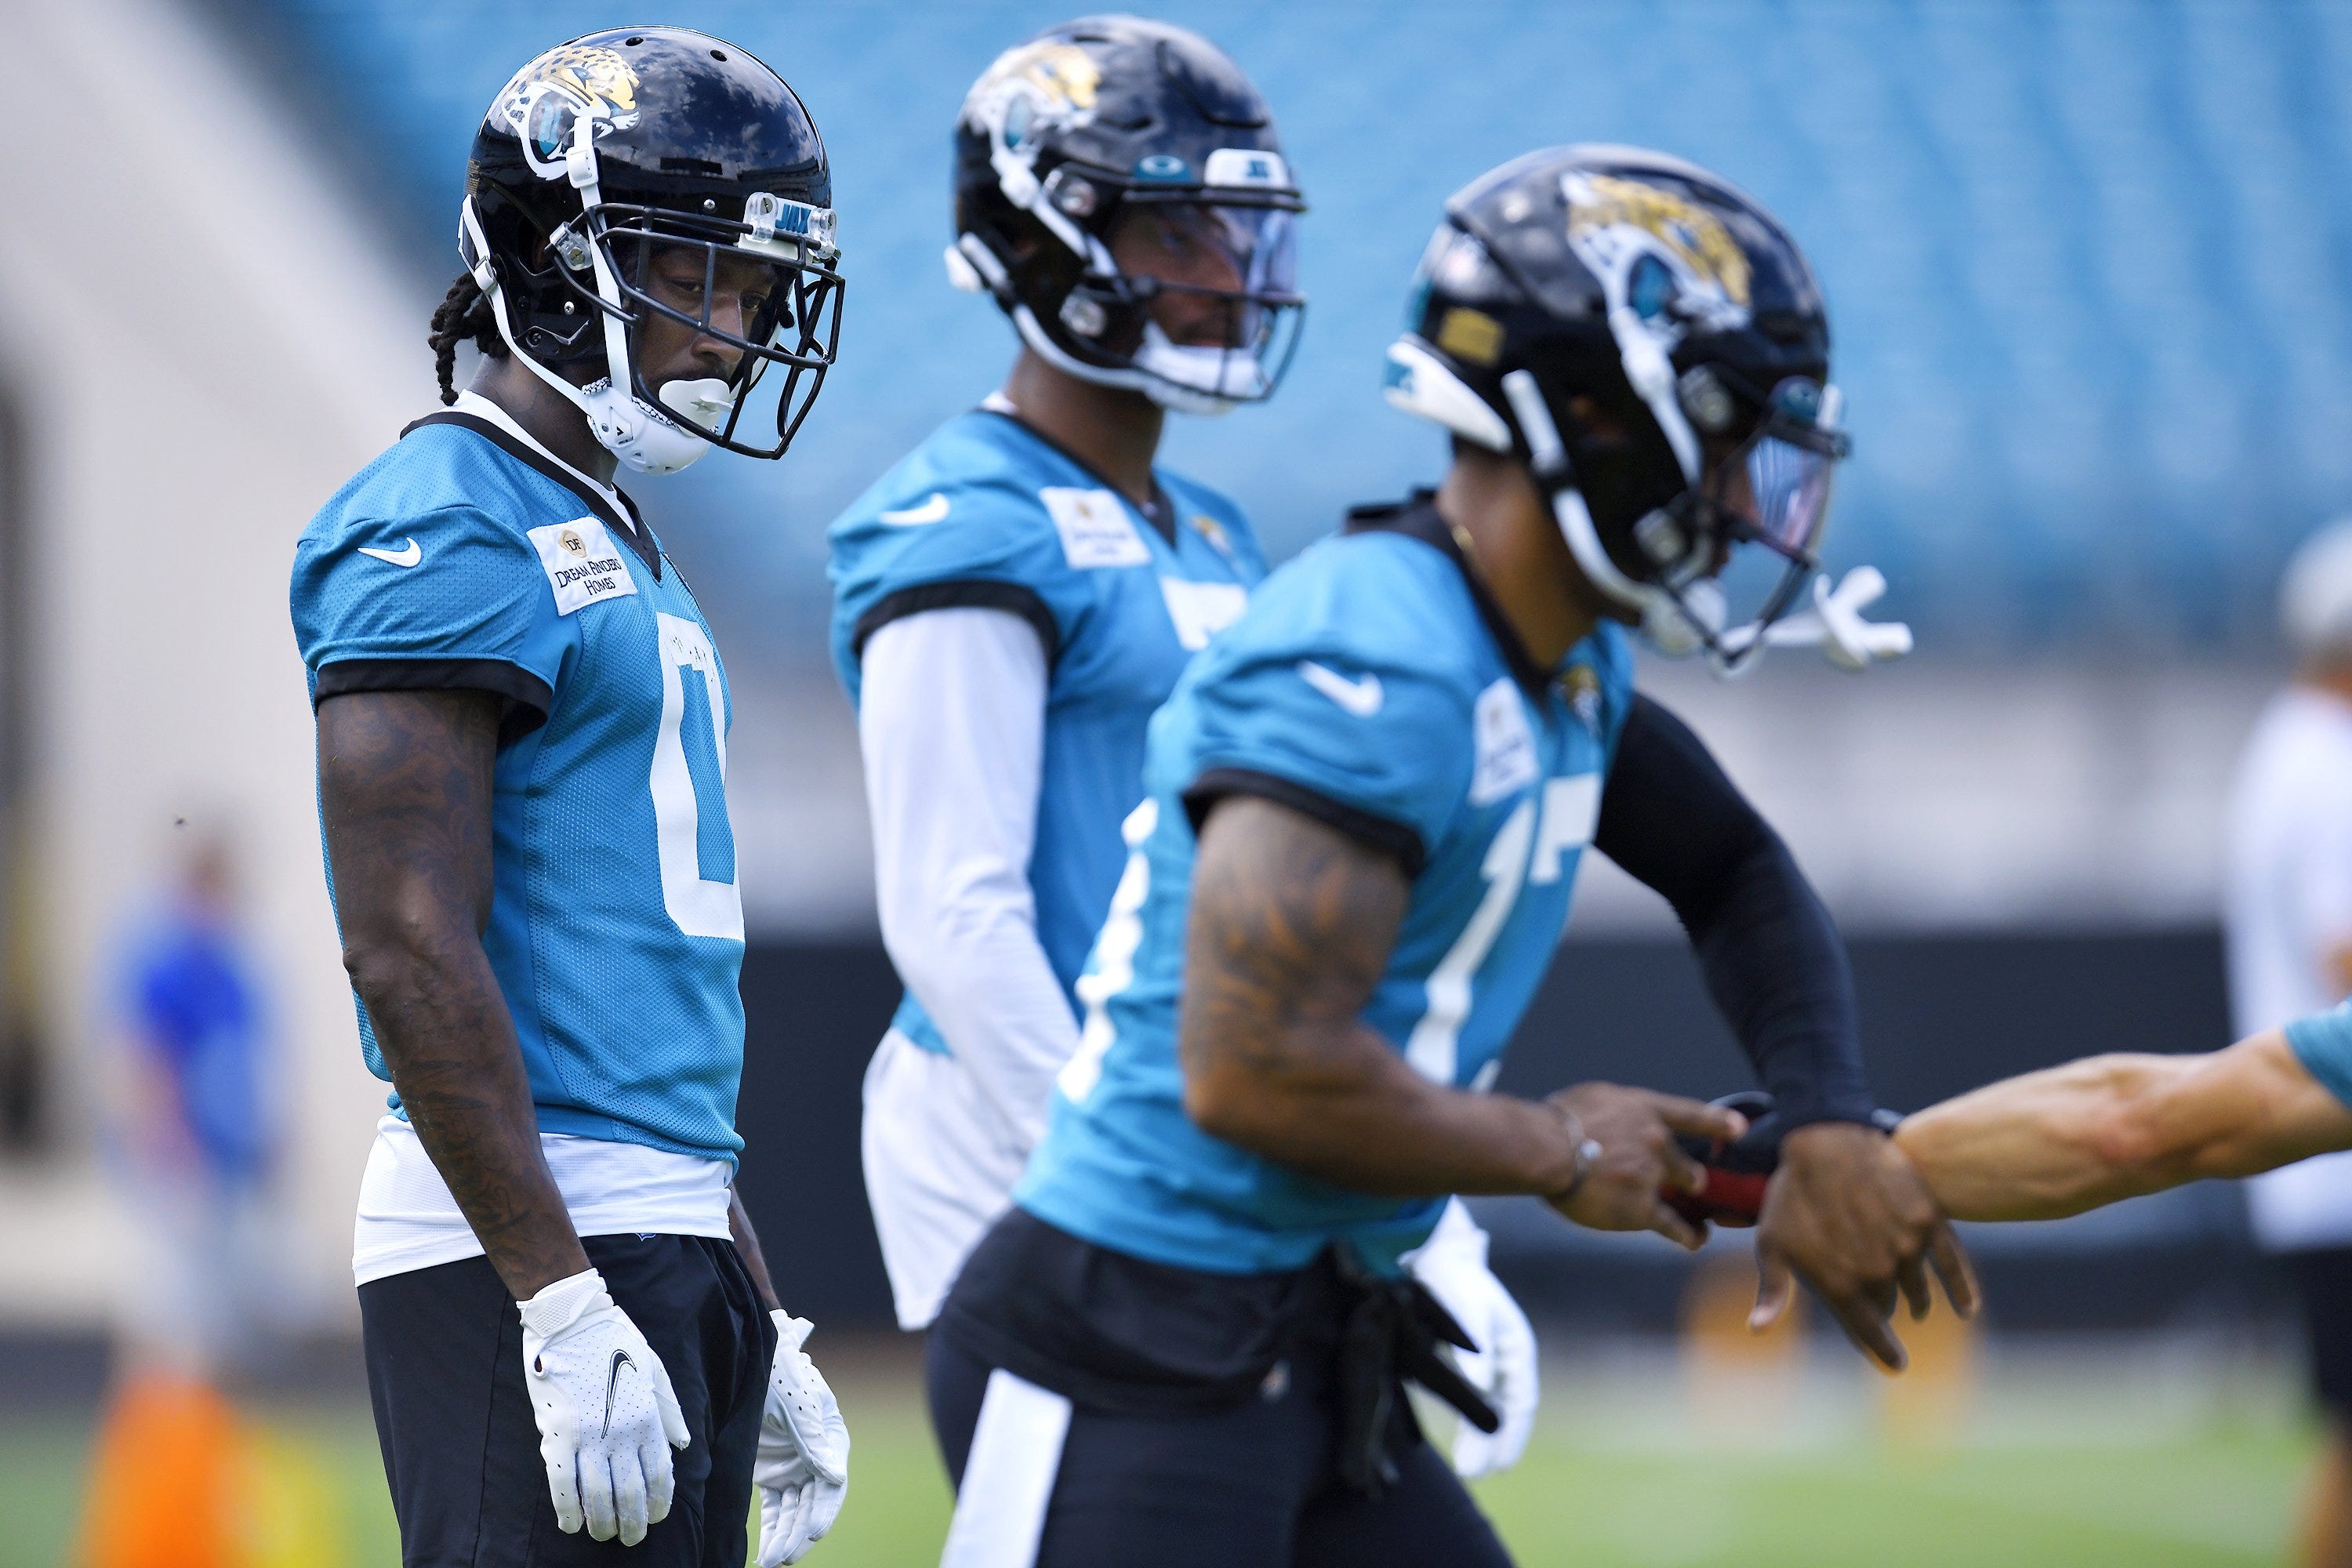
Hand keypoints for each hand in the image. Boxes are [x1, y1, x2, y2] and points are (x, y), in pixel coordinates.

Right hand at [516, 1268, 690, 1544]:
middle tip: (631, 1539)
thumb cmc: (616, 1343)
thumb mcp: (655, 1370)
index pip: (660, 1475)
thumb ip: (670, 1411)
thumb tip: (683, 1444)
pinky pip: (562, 1484)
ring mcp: (588, 1437)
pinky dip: (568, 1509)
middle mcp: (622, 1433)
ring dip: (602, 1522)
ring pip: (598, 1496)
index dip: (659, 1504)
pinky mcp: (558, 1436)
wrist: (572, 1321)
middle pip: (631, 1494)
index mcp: (648, 1418)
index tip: (655, 1519)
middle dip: (632, 1523)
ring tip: (604, 1535)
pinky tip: (572, 1524)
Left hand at [755, 1312, 849, 1565]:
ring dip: (783, 1538)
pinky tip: (764, 1551)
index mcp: (831, 1440)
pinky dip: (770, 1529)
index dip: (823, 1511)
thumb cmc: (780, 1374)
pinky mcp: (771, 1473)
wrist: (748, 1361)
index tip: (813, 1533)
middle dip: (797, 1534)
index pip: (831, 1485)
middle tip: (781, 1559)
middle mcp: (816, 1459)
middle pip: (811, 1505)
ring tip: (769, 1563)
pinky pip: (774, 1508)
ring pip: (792, 1512)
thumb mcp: (797, 1403)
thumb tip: (836, 1479)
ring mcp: (793, 1467)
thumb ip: (813, 1440)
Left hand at [1406, 1201, 1536, 1477]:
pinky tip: (1448, 1433)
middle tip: (1474, 1474)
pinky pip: (1465, 1394)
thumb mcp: (1466, 1311)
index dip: (1511, 1435)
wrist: (1427, 1249)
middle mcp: (1501, 1355)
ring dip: (1478, 1436)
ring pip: (1485, 1405)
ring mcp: (1481, 1356)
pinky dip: (1461, 1416)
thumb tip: (1482, 1391)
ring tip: (1466, 1466)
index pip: (1520, 1401)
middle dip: (1492, 1444)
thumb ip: (1474, 1351)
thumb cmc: (1451, 1276)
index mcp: (1514, 1346)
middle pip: (1503, 1409)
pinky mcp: (1457, 1356)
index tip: (1498, 1466)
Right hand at [1544, 1083, 1747, 1247]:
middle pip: (1686, 1162)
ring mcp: (1653, 1174)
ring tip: (1700, 1221)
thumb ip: (1615, 1112)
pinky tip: (1696, 1239)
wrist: (1547, 1149)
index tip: (1740, 1128)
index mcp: (1643, 1109)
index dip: (1717, 1122)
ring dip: (1689, 1203)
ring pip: (1683, 1193)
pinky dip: (1687, 1234)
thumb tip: (1613, 1122)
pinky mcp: (1643, 1208)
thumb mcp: (1592, 1098)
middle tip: (1692, 1185)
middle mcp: (1656, 1140)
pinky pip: (1673, 1225)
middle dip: (1690, 1176)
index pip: (1689, 1114)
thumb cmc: (1557, 1120)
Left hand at [1752, 1121, 1979, 1371]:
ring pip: (1916, 1289)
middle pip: (1887, 1305)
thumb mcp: (1773, 1242)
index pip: (1869, 1333)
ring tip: (1916, 1307)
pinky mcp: (1929, 1221)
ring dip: (1915, 1300)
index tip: (1897, 1364)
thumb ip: (1773, 1291)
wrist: (1824, 1138)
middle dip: (1882, 1308)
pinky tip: (1967, 1308)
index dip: (1883, 1352)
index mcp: (1839, 1285)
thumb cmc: (1791, 1193)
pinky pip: (1953, 1265)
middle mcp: (1877, 1273)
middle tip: (1879, 1307)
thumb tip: (1756, 1332)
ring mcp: (1907, 1247)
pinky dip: (1962, 1290)